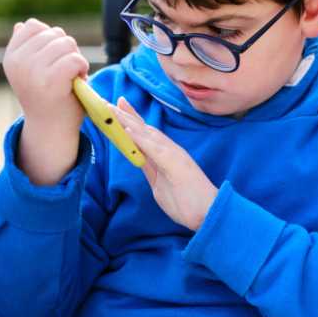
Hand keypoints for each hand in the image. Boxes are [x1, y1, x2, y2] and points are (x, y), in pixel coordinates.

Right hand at [3, 18, 88, 184]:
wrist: (51, 129)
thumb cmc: (47, 96)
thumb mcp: (32, 70)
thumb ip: (28, 48)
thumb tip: (22, 25)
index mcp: (11, 57)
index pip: (34, 26)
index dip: (51, 39)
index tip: (51, 60)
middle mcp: (18, 62)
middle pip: (55, 33)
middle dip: (67, 50)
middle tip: (64, 73)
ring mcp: (32, 72)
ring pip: (67, 43)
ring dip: (76, 59)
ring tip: (70, 78)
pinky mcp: (50, 81)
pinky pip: (75, 59)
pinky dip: (82, 68)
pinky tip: (77, 81)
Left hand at [114, 97, 217, 229]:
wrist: (210, 214)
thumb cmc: (188, 203)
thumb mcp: (161, 186)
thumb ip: (151, 170)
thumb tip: (140, 162)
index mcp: (167, 156)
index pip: (146, 136)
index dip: (131, 121)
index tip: (116, 109)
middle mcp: (171, 151)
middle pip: (145, 130)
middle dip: (126, 115)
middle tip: (107, 102)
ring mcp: (174, 156)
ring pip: (148, 134)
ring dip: (129, 121)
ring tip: (112, 109)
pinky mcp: (176, 164)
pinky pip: (154, 149)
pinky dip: (140, 138)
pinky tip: (128, 129)